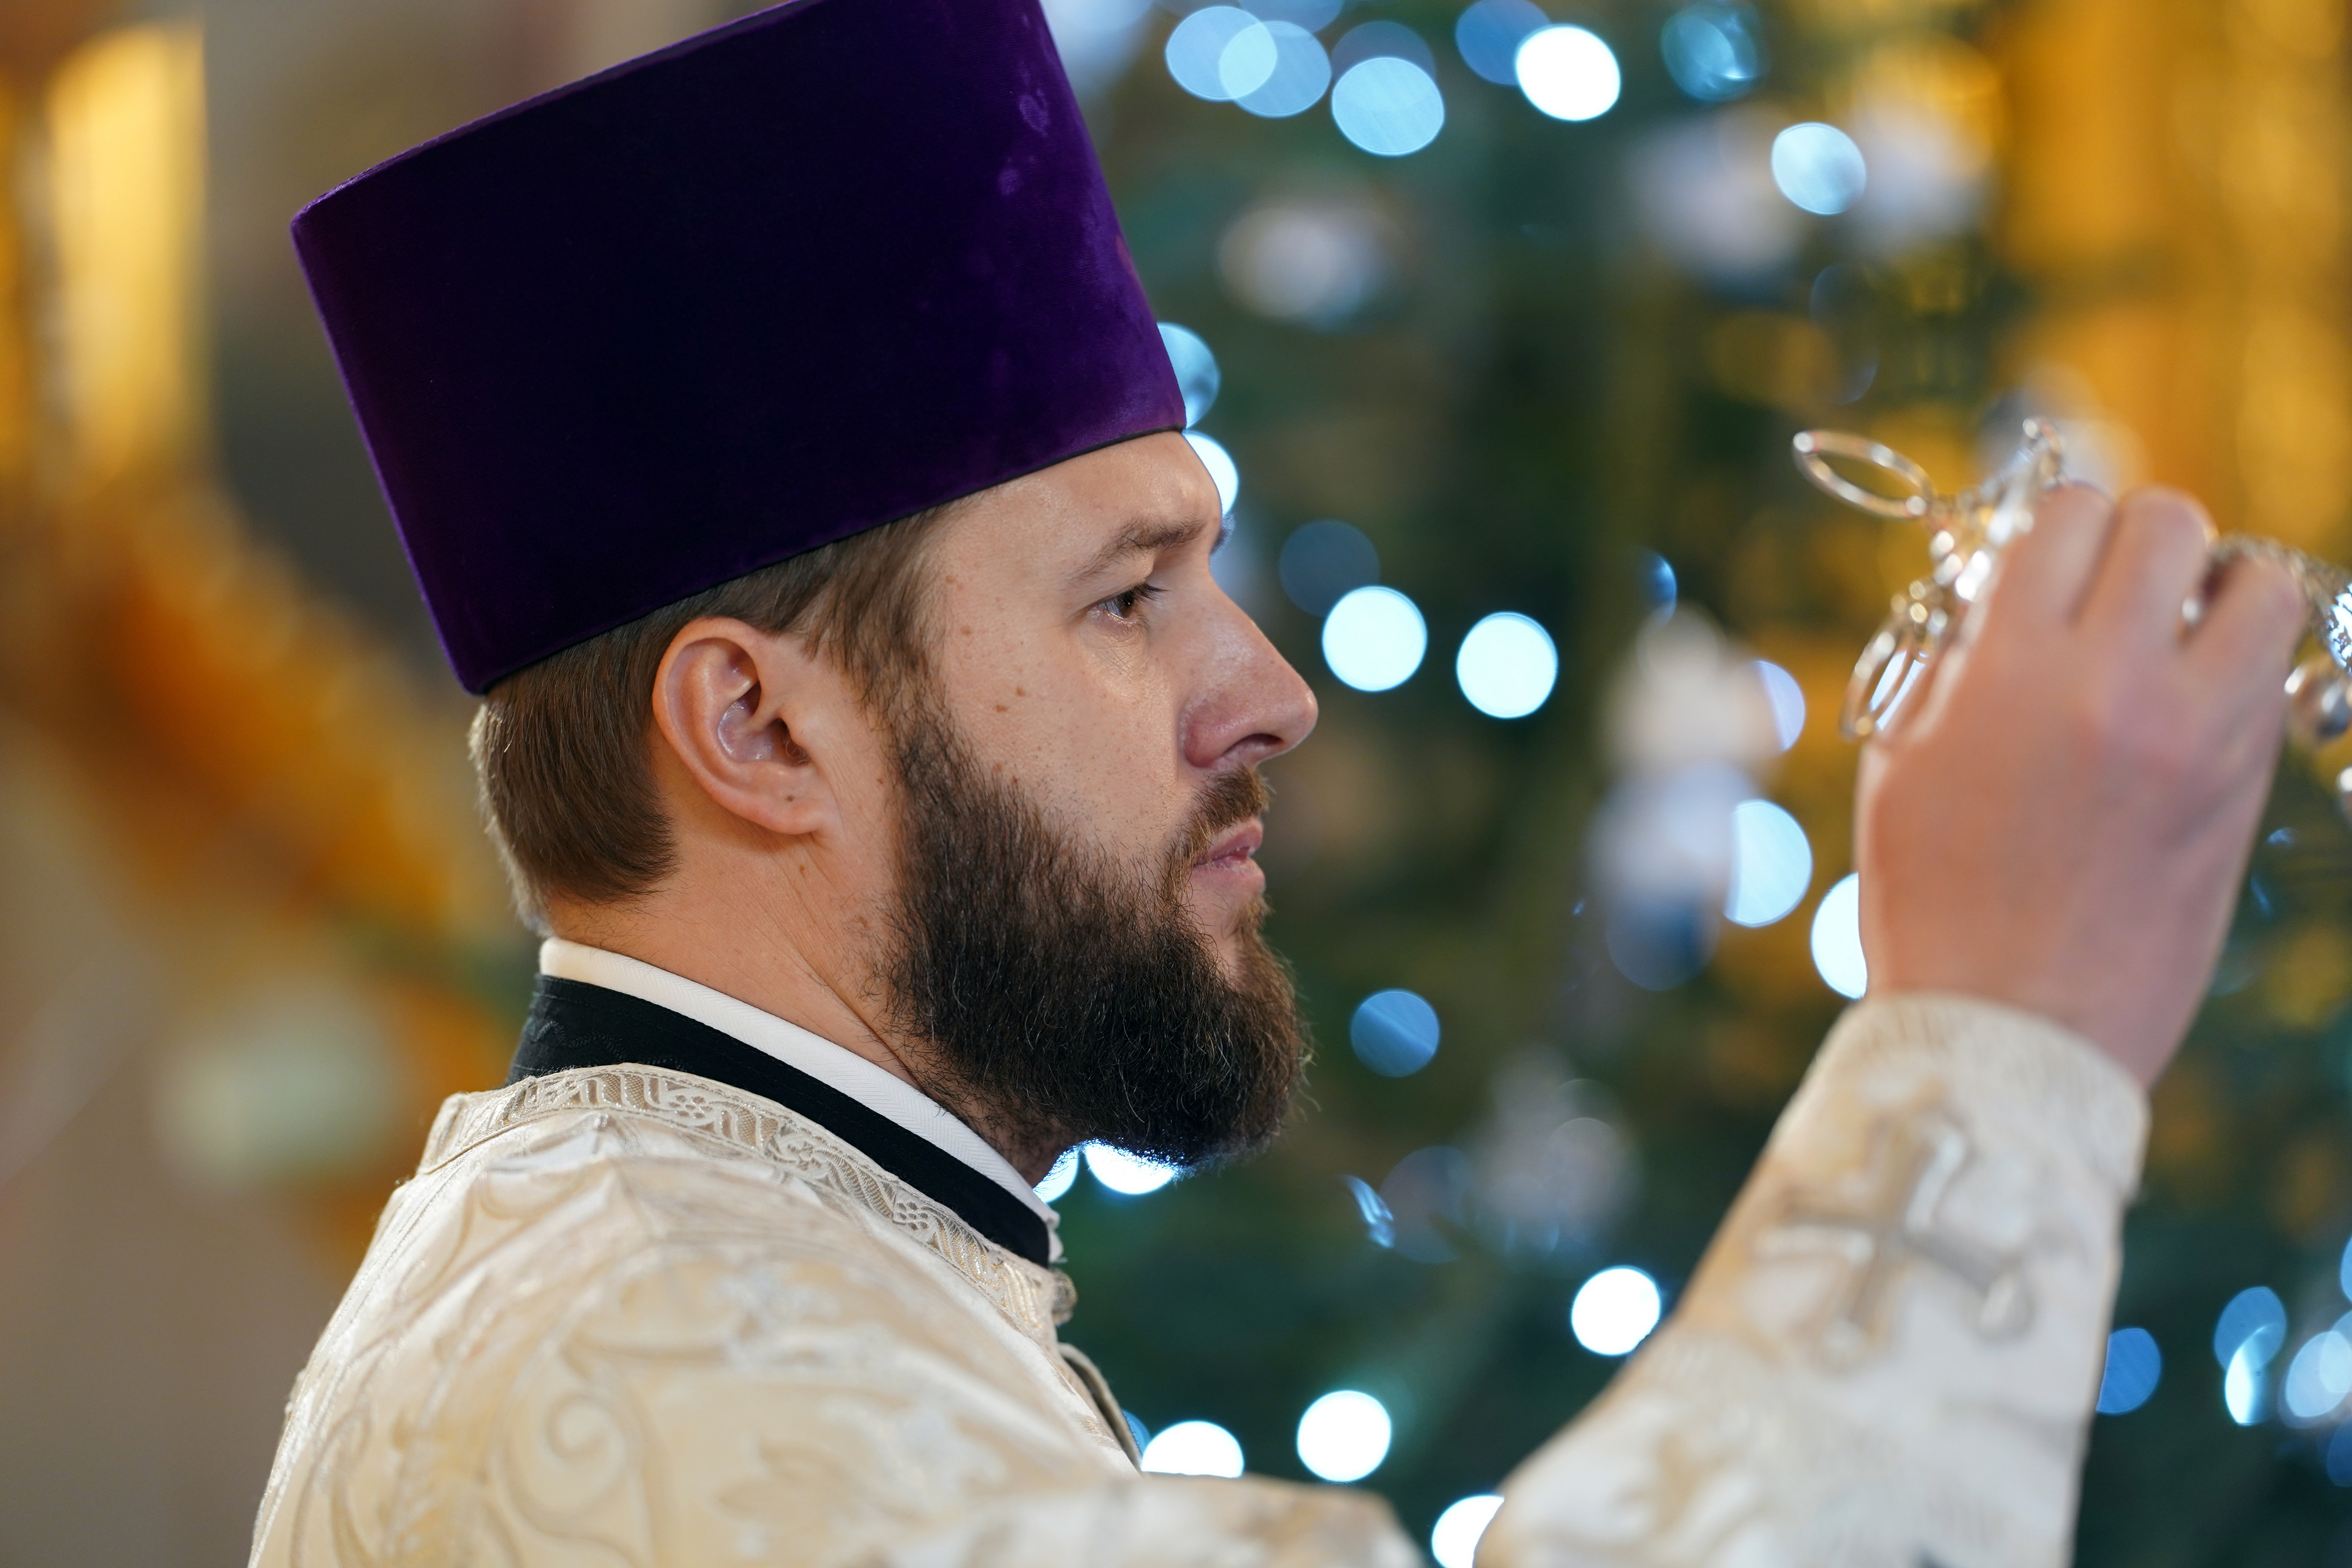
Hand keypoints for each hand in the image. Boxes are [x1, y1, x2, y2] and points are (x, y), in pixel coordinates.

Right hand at [1856, 484, 2303, 1086]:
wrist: (2008, 1025)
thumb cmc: (1930, 896)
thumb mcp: (1903, 759)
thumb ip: (1956, 657)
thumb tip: (2003, 584)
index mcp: (2011, 670)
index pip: (2068, 513)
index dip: (2055, 526)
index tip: (2044, 559)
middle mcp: (2115, 684)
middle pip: (2170, 522)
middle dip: (2138, 539)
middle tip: (2113, 585)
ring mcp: (2196, 735)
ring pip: (2261, 584)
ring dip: (2219, 589)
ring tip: (2180, 629)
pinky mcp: (2243, 786)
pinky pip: (2274, 674)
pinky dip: (2241, 663)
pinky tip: (2195, 698)